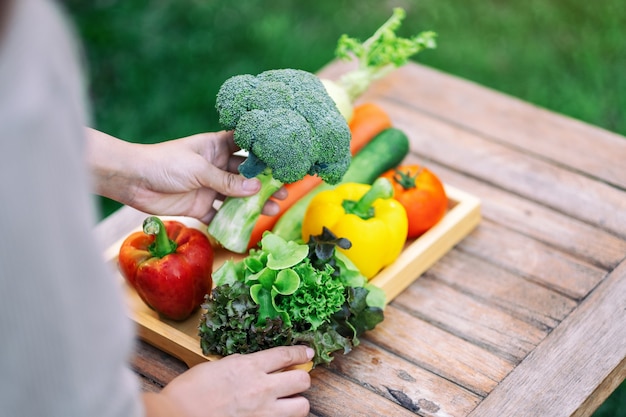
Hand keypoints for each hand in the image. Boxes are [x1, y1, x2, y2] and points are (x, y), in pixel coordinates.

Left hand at [88, 129, 285, 223]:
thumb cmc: (165, 163)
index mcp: (215, 147)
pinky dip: (231, 222)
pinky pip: (219, 215)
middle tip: (284, 191)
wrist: (133, 181)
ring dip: (253, 204)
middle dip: (263, 183)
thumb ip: (227, 181)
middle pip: (244, 175)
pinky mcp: (199, 206)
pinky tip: (247, 227)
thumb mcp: (199, 169)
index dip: (263, 152)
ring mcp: (208, 187)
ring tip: (273, 209)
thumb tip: (256, 188)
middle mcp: (215, 166)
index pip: (244, 146)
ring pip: (236, 197)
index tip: (283, 159)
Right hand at [144, 346, 313, 416]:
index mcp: (250, 367)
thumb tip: (255, 365)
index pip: (287, 356)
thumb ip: (242, 365)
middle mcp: (262, 388)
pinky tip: (274, 415)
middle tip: (294, 381)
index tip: (308, 353)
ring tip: (286, 402)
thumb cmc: (190, 391)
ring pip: (302, 407)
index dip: (301, 353)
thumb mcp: (219, 367)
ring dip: (297, 403)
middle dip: (301, 380)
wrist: (178, 415)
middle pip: (302, 380)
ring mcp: (263, 412)